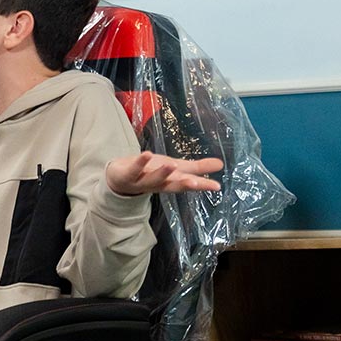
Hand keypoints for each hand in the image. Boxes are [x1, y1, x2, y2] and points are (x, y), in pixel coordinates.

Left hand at [106, 151, 223, 195]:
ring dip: (162, 173)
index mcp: (170, 183)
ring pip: (152, 179)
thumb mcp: (175, 169)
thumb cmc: (151, 172)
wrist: (119, 179)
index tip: (216, 186)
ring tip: (172, 164)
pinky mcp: (127, 174)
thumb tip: (221, 164)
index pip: (187, 184)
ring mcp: (141, 180)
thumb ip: (197, 168)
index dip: (201, 186)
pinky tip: (147, 154)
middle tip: (195, 182)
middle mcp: (157, 184)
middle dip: (183, 184)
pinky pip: (133, 169)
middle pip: (171, 185)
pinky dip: (140, 162)